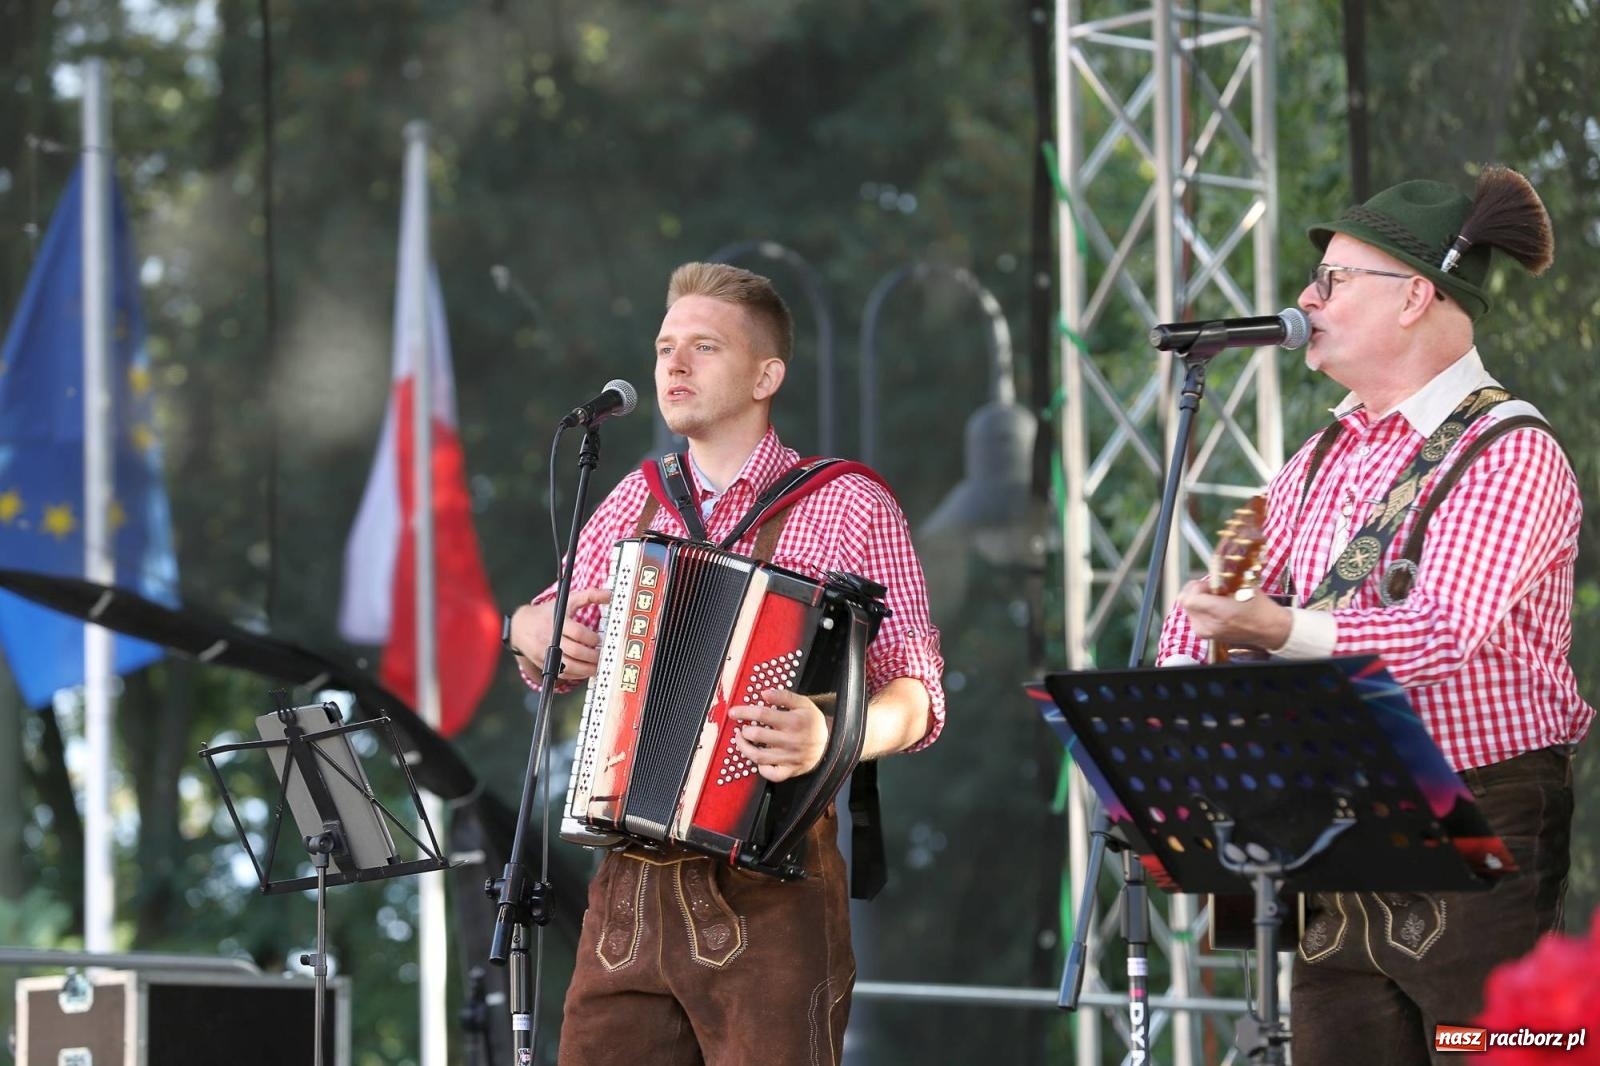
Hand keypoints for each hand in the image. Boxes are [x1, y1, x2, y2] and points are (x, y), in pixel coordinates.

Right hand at [508, 588, 609, 681]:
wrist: (521, 626)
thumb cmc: (548, 613)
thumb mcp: (566, 601)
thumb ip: (589, 596)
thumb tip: (610, 594)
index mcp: (557, 622)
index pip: (578, 633)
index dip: (592, 638)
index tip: (599, 640)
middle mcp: (551, 639)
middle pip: (576, 652)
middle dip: (593, 656)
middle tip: (603, 656)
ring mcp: (546, 654)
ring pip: (569, 667)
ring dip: (587, 669)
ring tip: (598, 666)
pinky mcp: (544, 664)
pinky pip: (563, 674)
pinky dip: (577, 675)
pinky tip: (586, 671)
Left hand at [729, 690, 828, 781]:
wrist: (829, 744)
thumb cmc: (812, 722)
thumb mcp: (804, 703)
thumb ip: (785, 696)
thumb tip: (764, 693)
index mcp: (794, 721)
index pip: (762, 714)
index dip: (744, 712)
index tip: (733, 712)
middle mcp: (790, 740)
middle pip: (757, 735)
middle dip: (744, 730)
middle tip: (741, 727)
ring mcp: (789, 757)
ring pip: (759, 757)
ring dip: (744, 748)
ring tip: (742, 740)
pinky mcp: (789, 770)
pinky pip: (771, 774)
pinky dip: (761, 769)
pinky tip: (757, 760)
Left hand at [1175, 577, 1291, 651]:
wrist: (1269, 629)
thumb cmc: (1259, 607)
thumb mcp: (1243, 585)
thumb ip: (1222, 579)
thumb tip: (1209, 574)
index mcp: (1219, 613)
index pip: (1190, 599)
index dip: (1198, 587)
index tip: (1210, 585)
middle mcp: (1209, 625)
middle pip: (1186, 603)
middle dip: (1197, 592)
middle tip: (1212, 589)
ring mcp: (1206, 632)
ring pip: (1188, 609)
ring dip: (1198, 600)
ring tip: (1215, 598)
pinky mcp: (1206, 635)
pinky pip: (1194, 616)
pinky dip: (1200, 608)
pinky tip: (1215, 607)